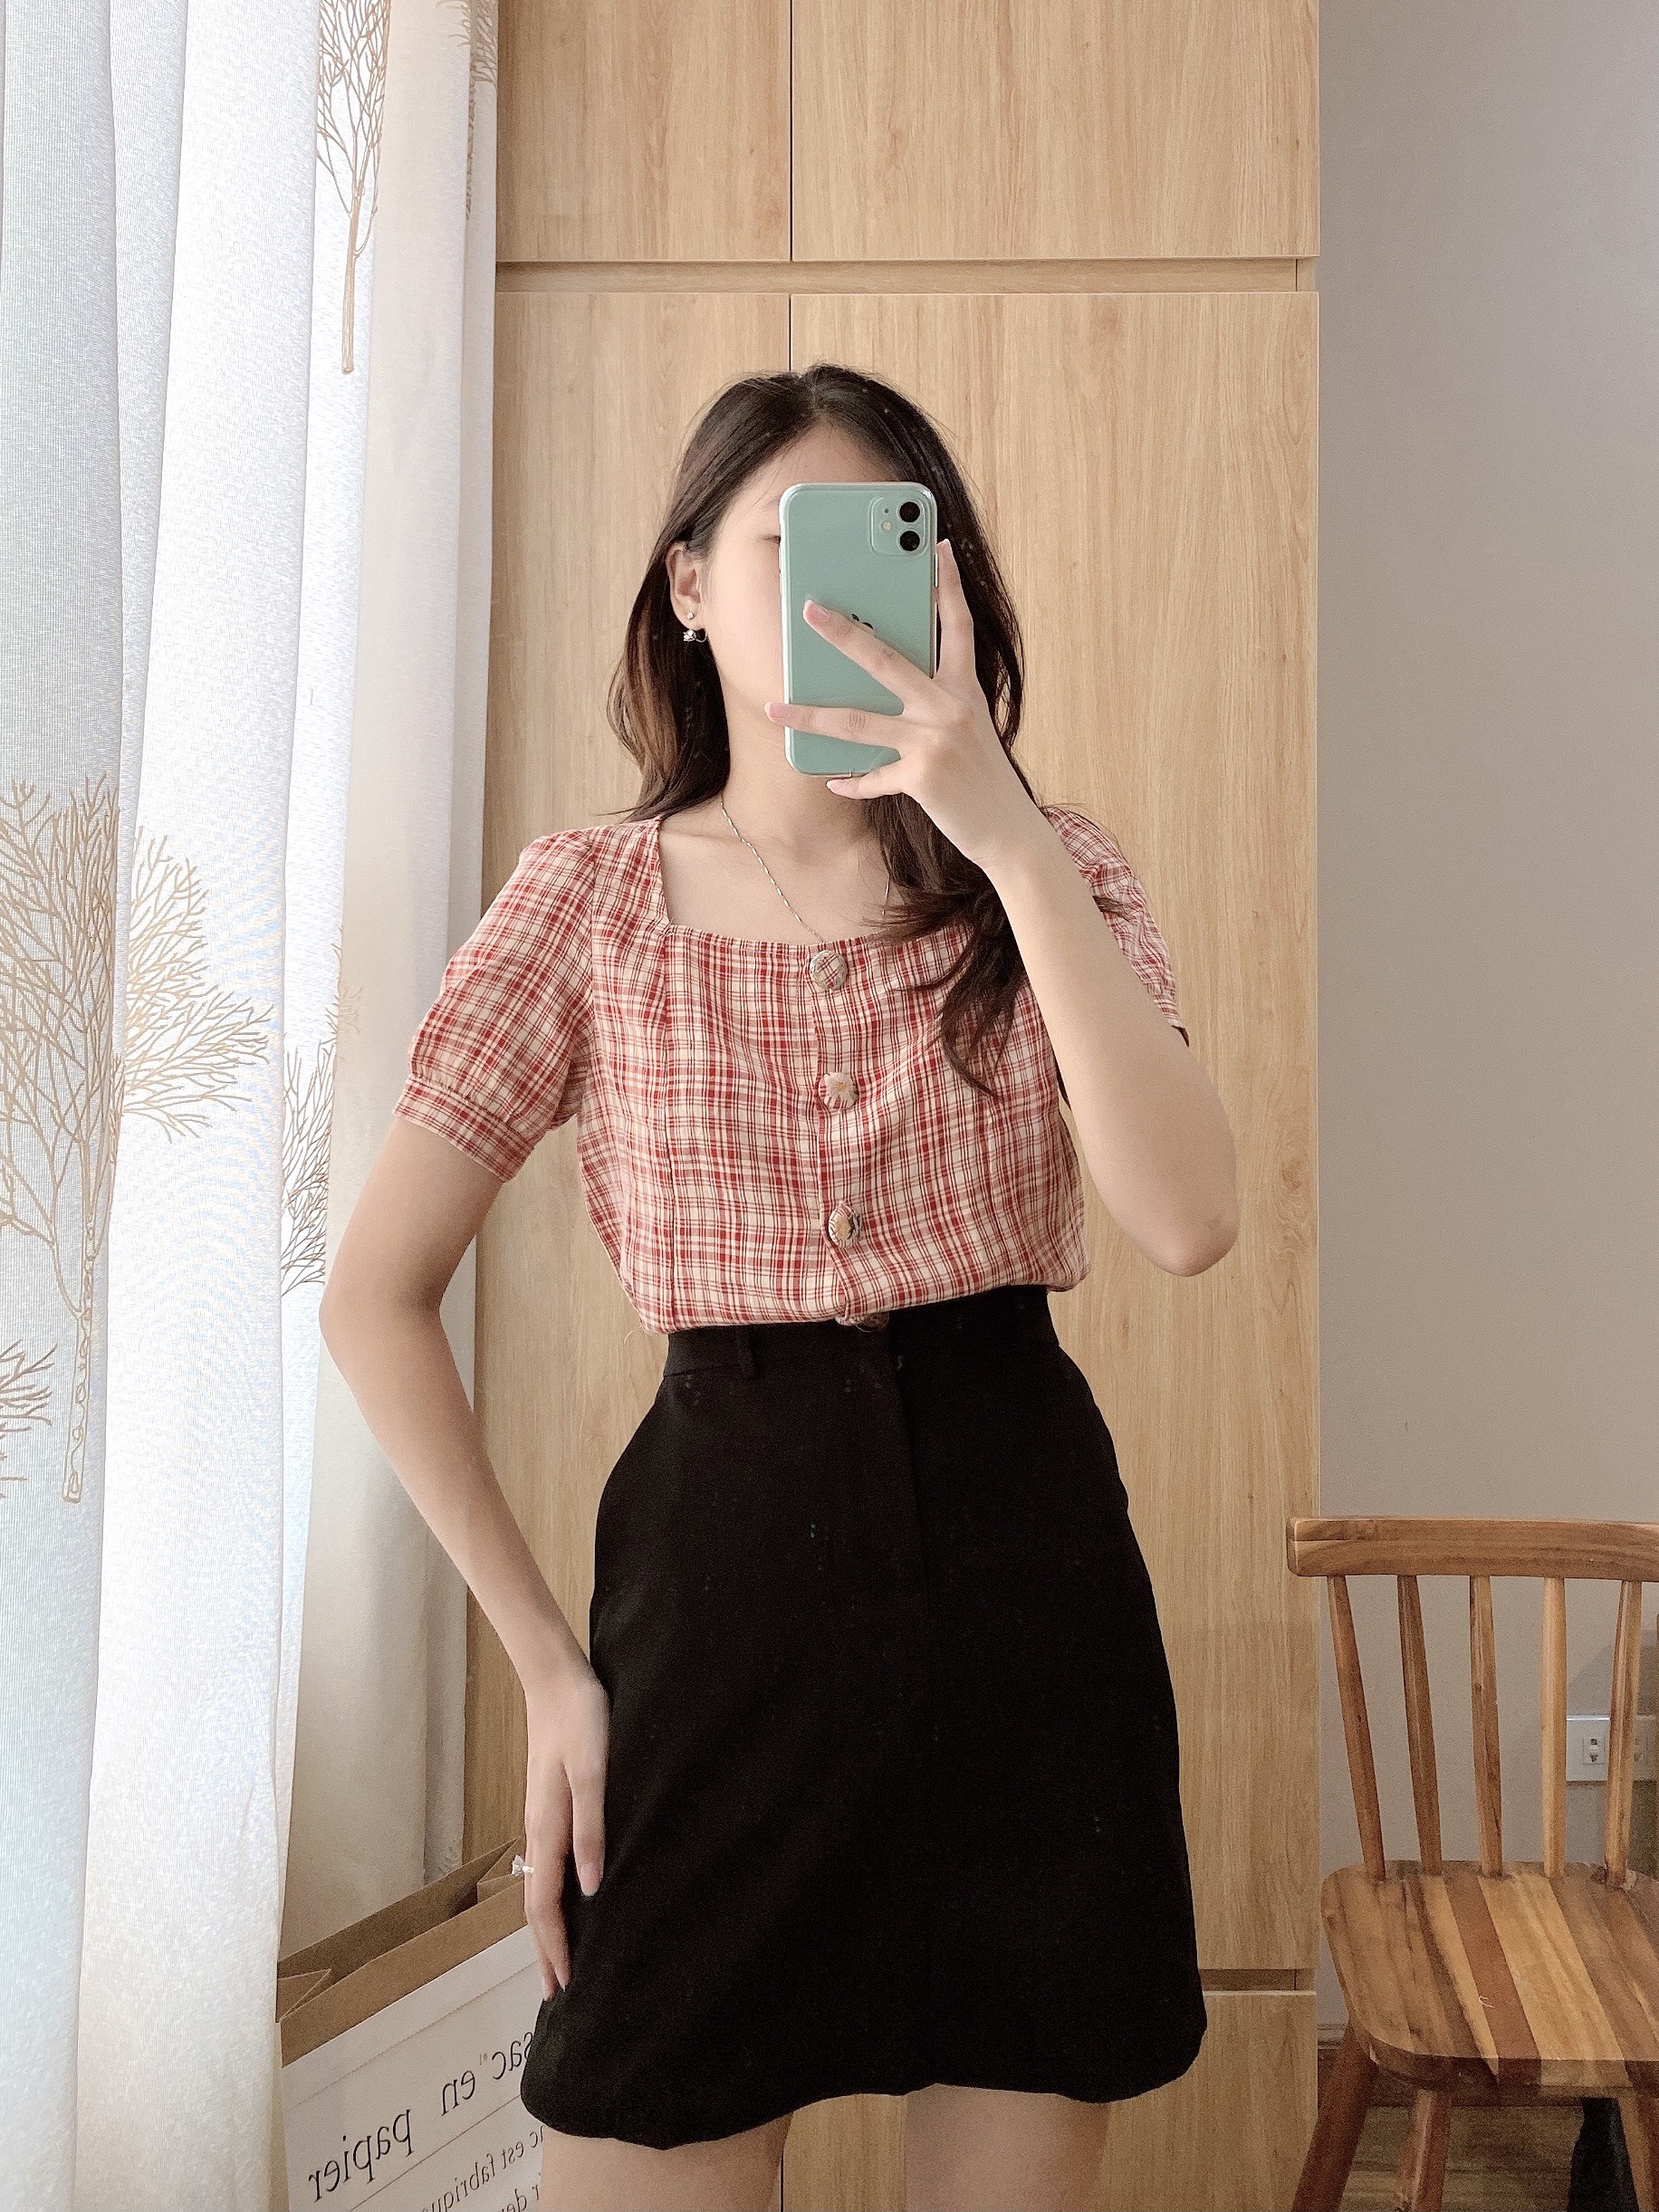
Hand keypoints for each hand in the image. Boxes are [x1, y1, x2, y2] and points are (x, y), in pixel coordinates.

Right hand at [522, 1652, 610, 1999]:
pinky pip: (548, 1866)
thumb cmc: (581, 1722)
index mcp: (547, 1830)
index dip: (554, 1948)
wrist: (557, 1680)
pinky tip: (568, 1898)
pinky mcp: (551, 1807)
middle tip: (555, 1994)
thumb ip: (592, 1828)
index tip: (564, 1987)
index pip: (546, 1906)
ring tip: (558, 1959)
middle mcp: (539, 1833)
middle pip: (536, 1906)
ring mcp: (542, 1820)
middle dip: (544, 1951)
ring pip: (540, 1888)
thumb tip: (591, 1889)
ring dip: (546, 1928)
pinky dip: (552, 1897)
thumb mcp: (592, 1773)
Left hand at [763, 538, 1034, 869]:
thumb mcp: (968, 732)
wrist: (1010, 833)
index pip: (957, 626)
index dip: (948, 584)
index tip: (936, 546)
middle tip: (809, 609)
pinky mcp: (923, 777)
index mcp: (965, 690)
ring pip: (859, 721)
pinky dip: (852, 782)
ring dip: (810, 714)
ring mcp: (936, 741)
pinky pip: (872, 776)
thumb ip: (933, 707)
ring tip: (774, 706)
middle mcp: (952, 707)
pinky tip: (833, 781)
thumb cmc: (983, 780)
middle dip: (843, 633)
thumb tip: (876, 694)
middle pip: (887, 659)